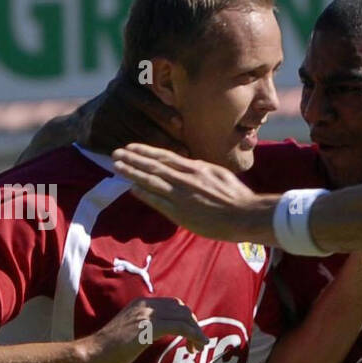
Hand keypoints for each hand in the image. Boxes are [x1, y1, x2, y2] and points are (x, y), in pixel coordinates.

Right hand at [82, 297, 207, 362]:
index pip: (173, 305)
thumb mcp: (131, 330)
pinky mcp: (150, 327)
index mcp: (141, 303)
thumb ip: (145, 326)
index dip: (185, 319)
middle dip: (193, 325)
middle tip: (197, 344)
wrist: (94, 352)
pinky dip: (194, 335)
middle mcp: (146, 305)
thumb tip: (160, 332)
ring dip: (196, 332)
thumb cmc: (110, 347)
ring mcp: (147, 315)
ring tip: (199, 347)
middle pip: (181, 309)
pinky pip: (180, 327)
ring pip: (184, 317)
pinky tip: (197, 346)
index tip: (190, 335)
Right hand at [88, 74, 186, 154]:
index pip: (146, 101)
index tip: (181, 123)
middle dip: (166, 140)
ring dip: (157, 154)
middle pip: (143, 126)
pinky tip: (156, 168)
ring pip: (136, 141)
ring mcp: (102, 120)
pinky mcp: (95, 137)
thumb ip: (154, 89)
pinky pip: (124, 152)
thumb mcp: (134, 91)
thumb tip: (192, 87)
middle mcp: (112, 102)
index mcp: (124, 88)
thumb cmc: (123, 106)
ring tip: (177, 162)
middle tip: (186, 151)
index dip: (163, 112)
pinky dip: (139, 161)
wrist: (84, 120)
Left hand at [112, 144, 257, 239]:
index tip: (132, 147)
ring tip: (118, 166)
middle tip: (116, 153)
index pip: (165, 157)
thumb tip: (191, 164)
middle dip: (133, 159)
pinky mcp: (180, 212)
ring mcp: (181, 195)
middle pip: (153, 166)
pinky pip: (157, 201)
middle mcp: (185, 179)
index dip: (146, 151)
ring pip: (151, 180)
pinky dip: (144, 193)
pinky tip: (132, 188)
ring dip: (133, 173)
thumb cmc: (237, 197)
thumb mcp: (220, 174)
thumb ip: (202, 169)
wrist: (245, 215)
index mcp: (195, 168)